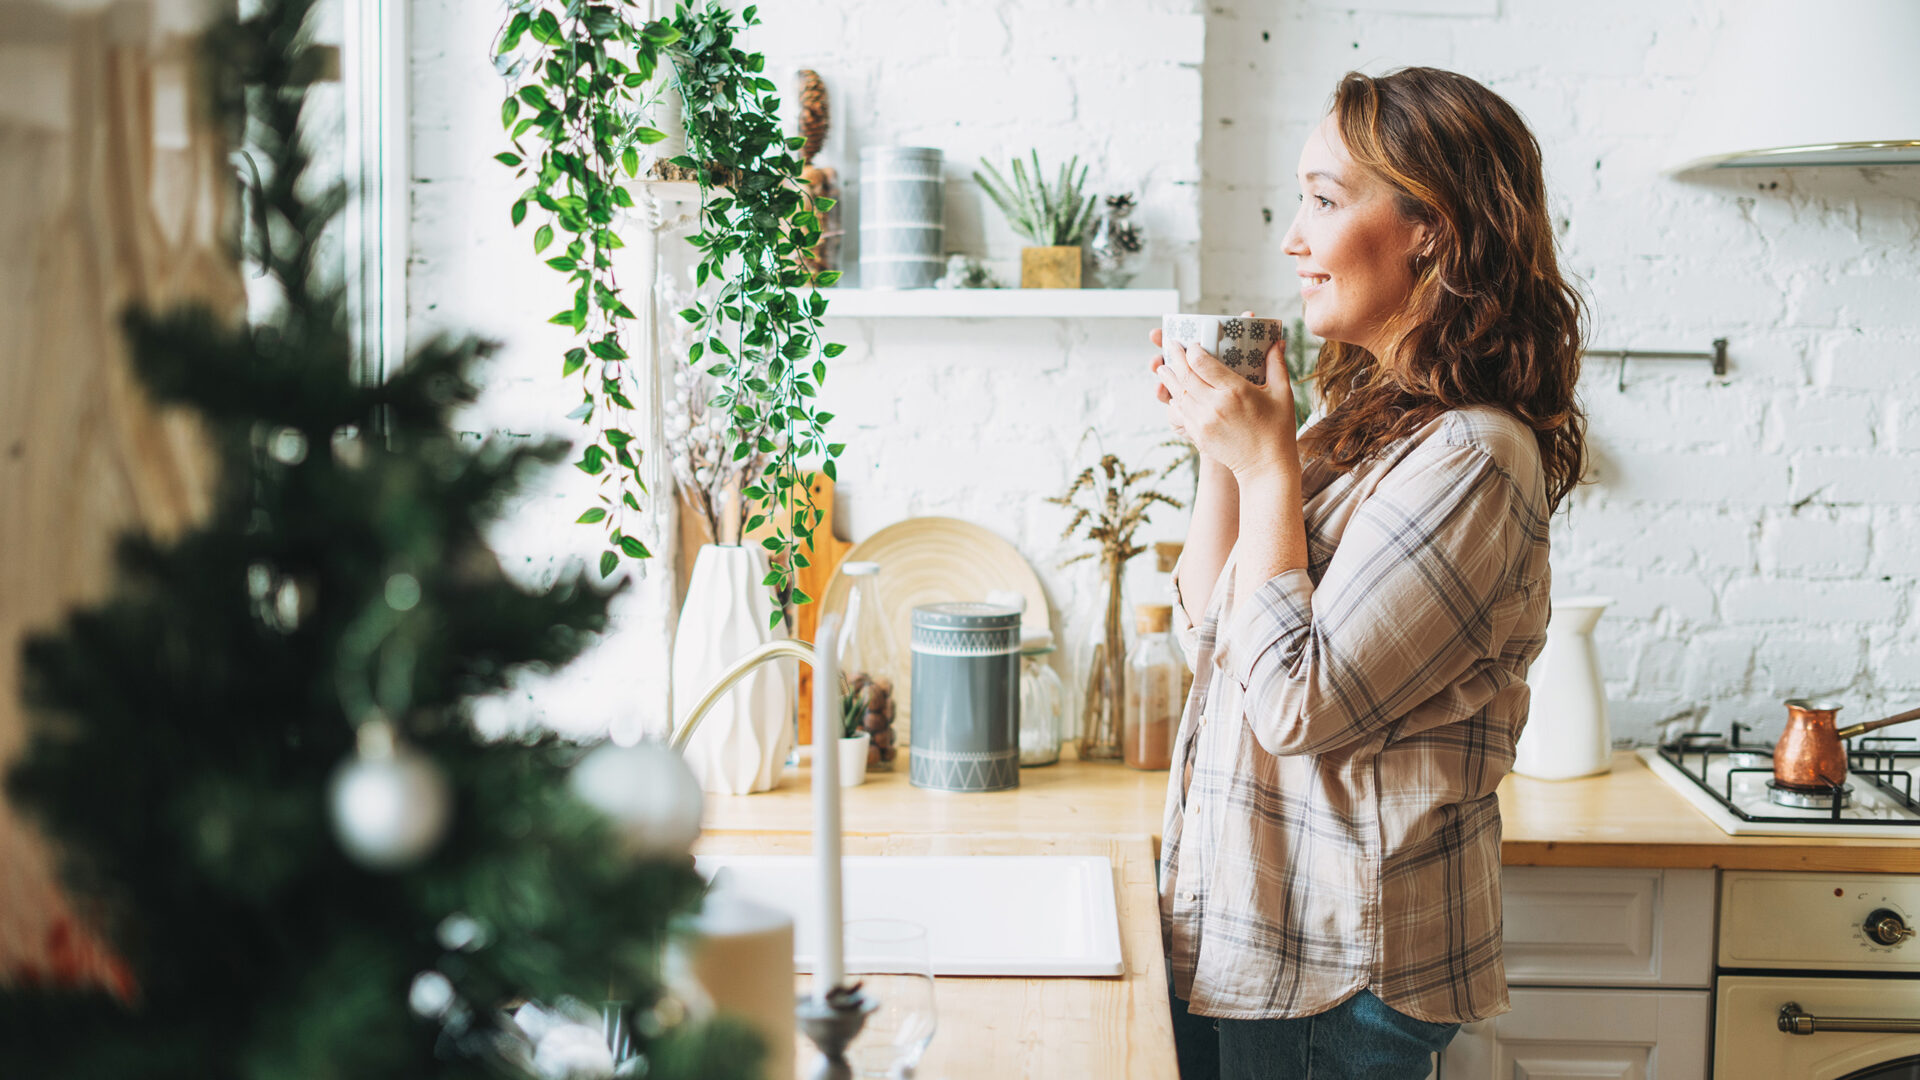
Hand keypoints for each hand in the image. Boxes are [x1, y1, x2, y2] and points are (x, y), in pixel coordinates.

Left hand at [1153, 314, 1299, 480]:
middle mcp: (1215, 405)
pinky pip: (1179, 413)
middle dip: (1175, 358)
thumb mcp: (1282, 394)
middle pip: (1184, 375)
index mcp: (1235, 391)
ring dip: (1169, 378)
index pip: (1201, 362)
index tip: (1191, 344)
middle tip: (1171, 346)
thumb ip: (1276, 365)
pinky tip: (1173, 393)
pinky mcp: (1198, 435)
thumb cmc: (1277, 429)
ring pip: (1178, 394)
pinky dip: (1174, 400)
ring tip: (1163, 367)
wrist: (1266, 466)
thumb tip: (1278, 341)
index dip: (1192, 350)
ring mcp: (1203, 422)